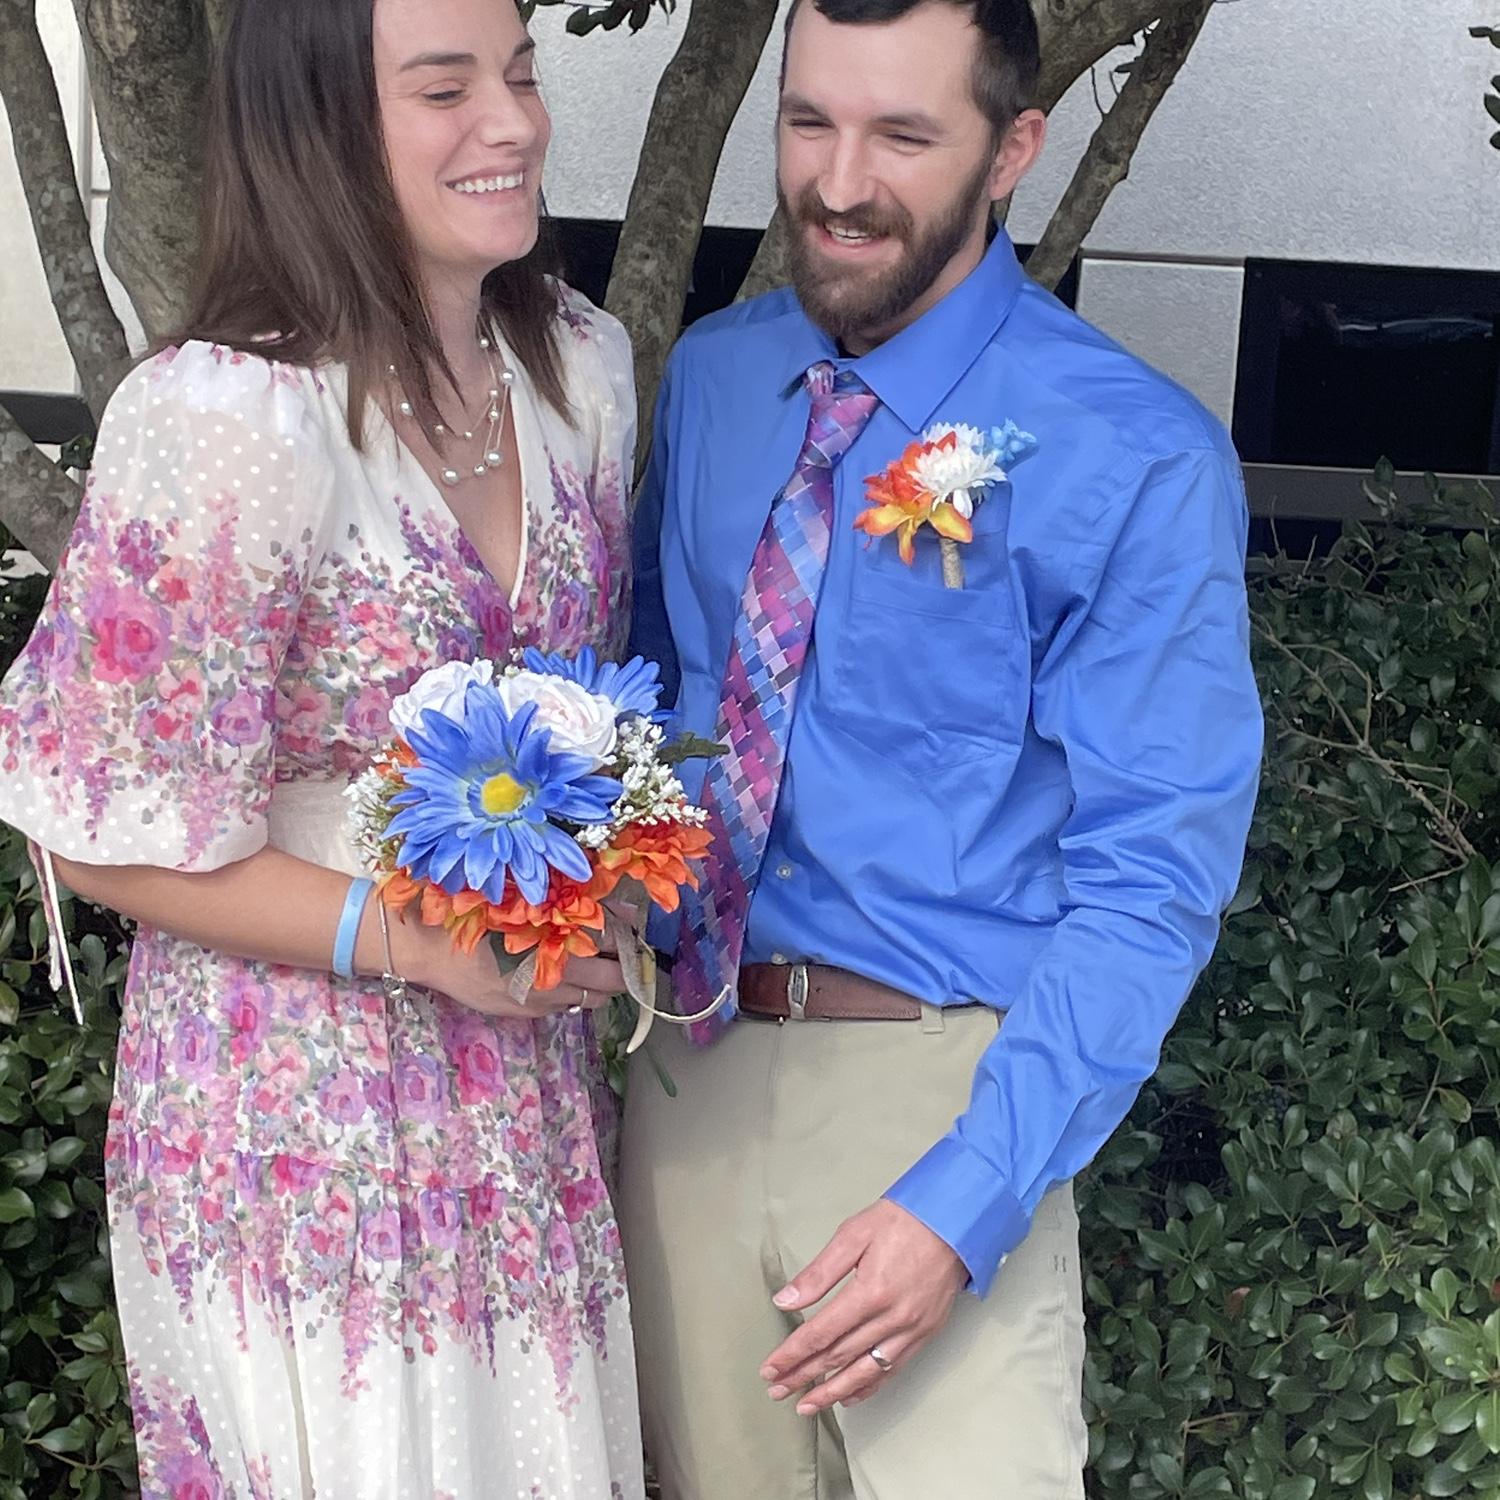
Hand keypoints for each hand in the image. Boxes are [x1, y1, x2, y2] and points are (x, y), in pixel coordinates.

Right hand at [399, 920, 621, 1019]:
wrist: (432, 949)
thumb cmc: (479, 913)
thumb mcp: (533, 901)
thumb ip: (584, 906)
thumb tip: (629, 912)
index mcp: (560, 942)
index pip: (614, 944)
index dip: (627, 936)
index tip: (630, 930)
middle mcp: (557, 977)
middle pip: (614, 980)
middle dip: (622, 965)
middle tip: (618, 950)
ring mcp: (543, 1001)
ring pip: (592, 999)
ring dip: (598, 983)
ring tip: (588, 962)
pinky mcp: (527, 1014)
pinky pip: (564, 1007)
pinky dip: (569, 992)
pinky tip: (556, 974)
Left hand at [760, 1200, 966, 1414]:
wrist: (954, 1222)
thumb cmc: (900, 1221)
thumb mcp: (853, 1234)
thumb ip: (819, 1273)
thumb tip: (784, 1301)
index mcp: (870, 1292)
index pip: (821, 1333)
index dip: (792, 1354)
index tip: (770, 1369)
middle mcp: (891, 1319)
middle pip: (839, 1356)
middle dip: (804, 1376)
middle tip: (777, 1391)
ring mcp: (911, 1331)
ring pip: (865, 1371)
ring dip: (832, 1392)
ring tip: (806, 1406)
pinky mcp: (925, 1334)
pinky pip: (891, 1369)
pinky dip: (867, 1387)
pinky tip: (848, 1396)